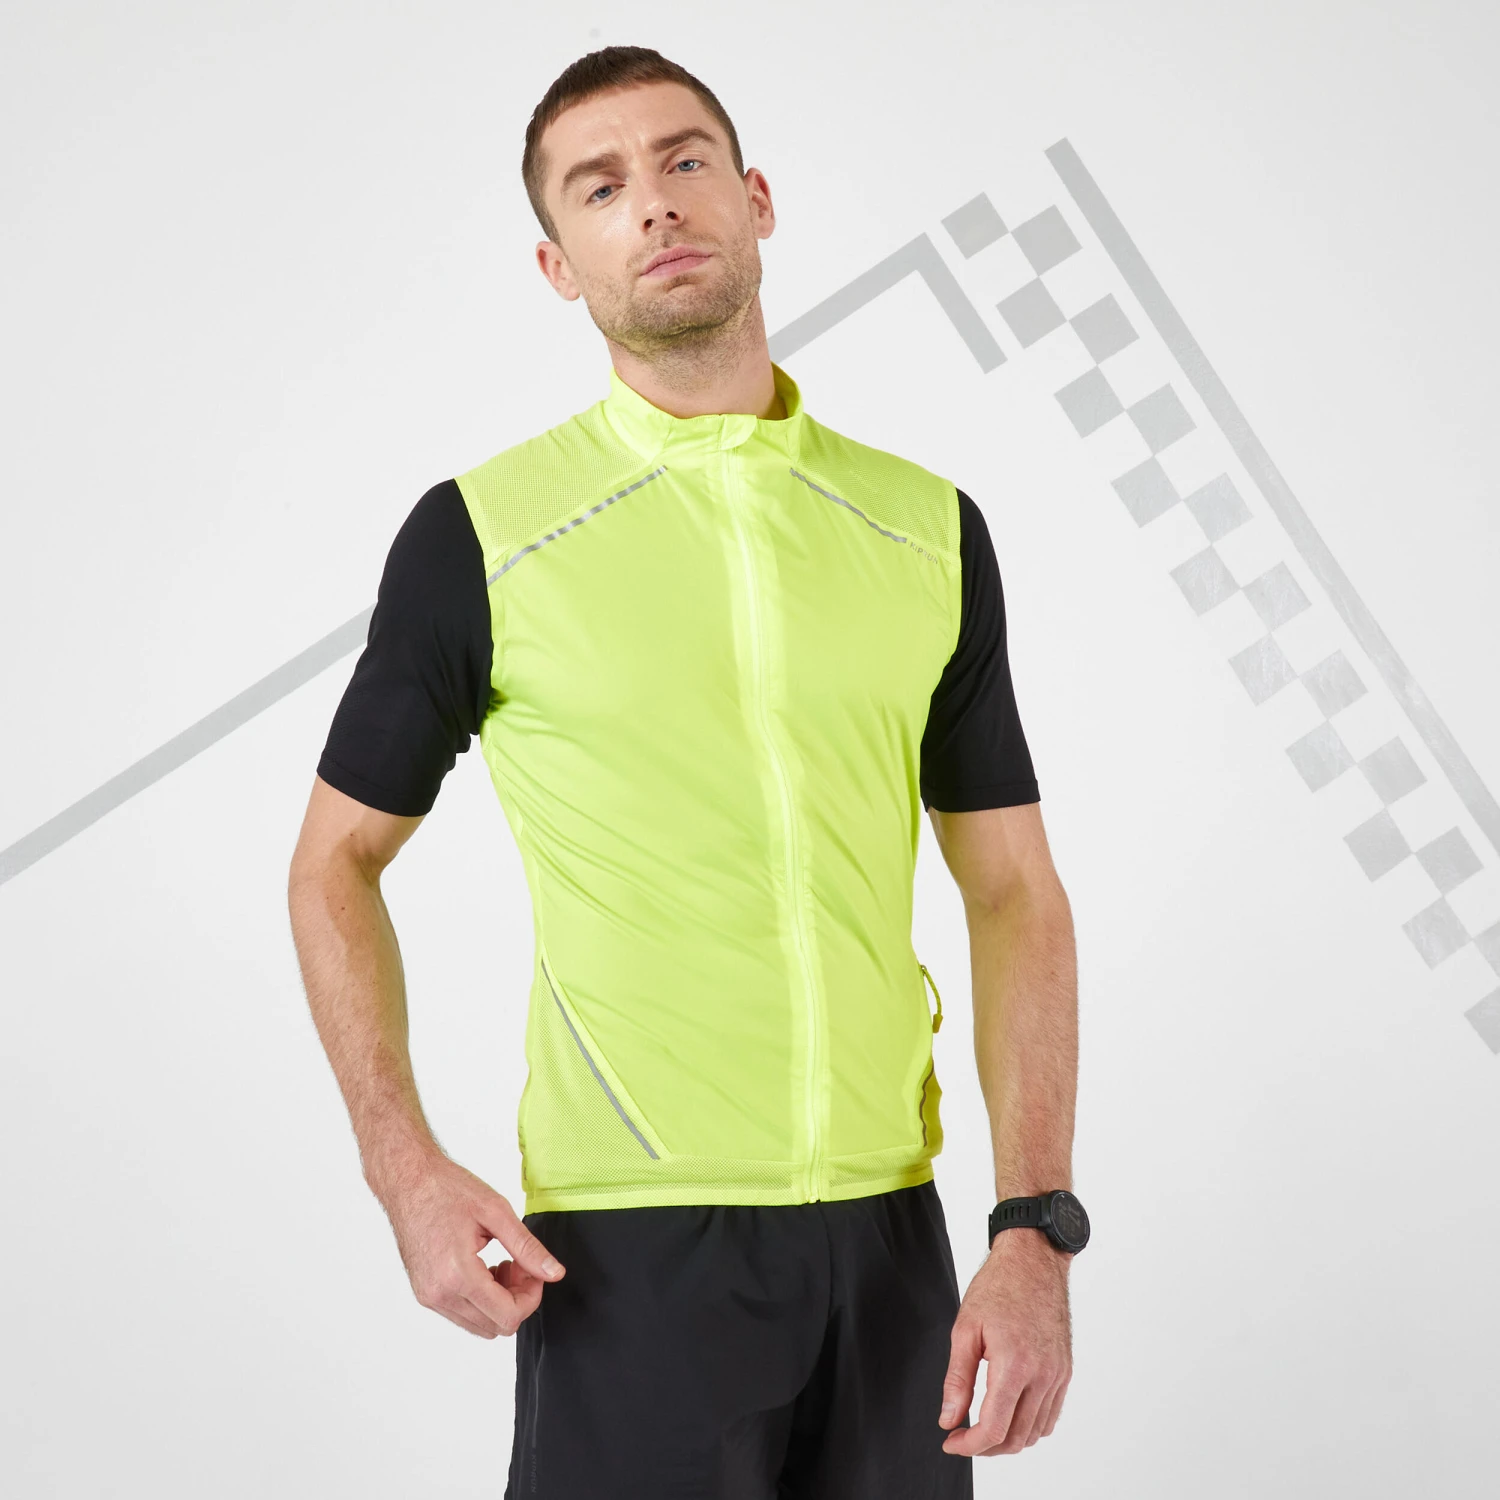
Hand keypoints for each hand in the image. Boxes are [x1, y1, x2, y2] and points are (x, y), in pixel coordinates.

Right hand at [369, 1147, 564, 1337]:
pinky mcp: (424, 1293)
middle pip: (495, 1326)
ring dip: (499, 1302)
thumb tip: (554, 1273)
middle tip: (519, 1263)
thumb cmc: (446, 1189)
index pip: (507, 1315)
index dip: (531, 1296)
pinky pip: (461, 1314)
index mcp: (457, 1275)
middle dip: (517, 1298)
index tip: (533, 1270)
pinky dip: (481, 1300)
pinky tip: (484, 1269)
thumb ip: (528, 1247)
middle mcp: (439, 1294)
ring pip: (478, 1324)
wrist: (408, 1181)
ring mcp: (428, 1297)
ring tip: (502, 1263)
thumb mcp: (496, 1211)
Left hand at [938, 1230, 1071, 1455]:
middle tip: (962, 1437)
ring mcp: (1058, 1375)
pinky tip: (1009, 1416)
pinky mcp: (1065, 1371)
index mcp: (1015, 1364)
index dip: (968, 1445)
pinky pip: (1050, 1416)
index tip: (951, 1441)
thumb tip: (949, 1419)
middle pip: (1015, 1438)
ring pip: (1035, 1432)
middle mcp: (1042, 1375)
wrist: (1033, 1261)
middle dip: (985, 1448)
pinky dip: (1030, 1427)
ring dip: (1008, 1440)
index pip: (994, 1428)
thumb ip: (957, 1380)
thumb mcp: (965, 1329)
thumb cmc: (998, 1287)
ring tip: (982, 1428)